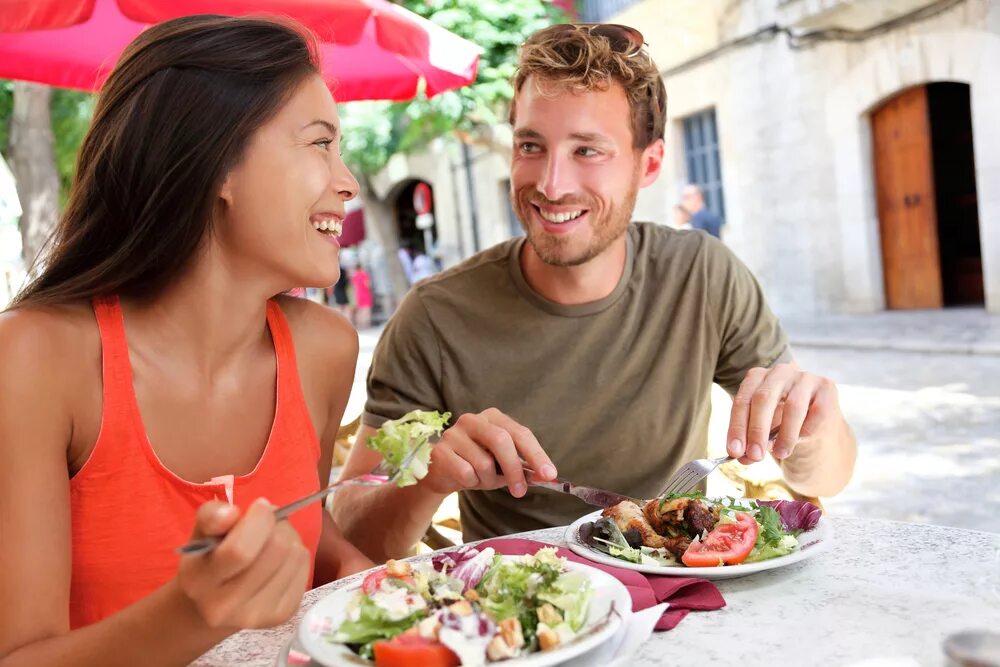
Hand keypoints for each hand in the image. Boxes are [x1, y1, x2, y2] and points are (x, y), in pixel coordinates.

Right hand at [177, 499, 310, 629]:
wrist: (215, 601)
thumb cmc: (210, 557)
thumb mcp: (202, 531)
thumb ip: (212, 516)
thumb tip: (232, 514)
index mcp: (199, 582)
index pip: (240, 550)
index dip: (259, 520)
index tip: (260, 506)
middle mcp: (225, 607)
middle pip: (276, 550)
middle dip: (277, 526)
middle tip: (267, 524)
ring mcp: (257, 616)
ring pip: (295, 555)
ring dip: (289, 538)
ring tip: (271, 541)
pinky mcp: (282, 615)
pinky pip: (304, 568)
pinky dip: (296, 555)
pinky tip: (279, 560)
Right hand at [421, 408, 556, 497]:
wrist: (440, 473)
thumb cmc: (476, 465)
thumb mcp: (502, 465)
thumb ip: (523, 468)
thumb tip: (546, 476)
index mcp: (493, 417)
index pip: (520, 433)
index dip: (536, 454)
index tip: (549, 474)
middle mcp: (473, 419)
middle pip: (502, 441)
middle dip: (515, 470)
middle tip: (520, 491)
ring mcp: (454, 433)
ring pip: (483, 462)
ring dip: (488, 480)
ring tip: (481, 480)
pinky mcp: (440, 451)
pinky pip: (466, 473)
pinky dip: (471, 483)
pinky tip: (465, 479)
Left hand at [726, 363, 842, 463]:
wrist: (814, 422)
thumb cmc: (780, 424)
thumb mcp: (763, 433)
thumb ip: (752, 443)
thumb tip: (743, 457)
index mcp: (757, 377)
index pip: (742, 400)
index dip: (737, 427)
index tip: (734, 451)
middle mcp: (779, 372)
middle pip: (763, 398)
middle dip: (757, 430)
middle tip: (755, 455)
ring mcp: (805, 377)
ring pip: (793, 406)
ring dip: (785, 435)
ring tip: (780, 454)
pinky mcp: (827, 387)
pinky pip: (817, 411)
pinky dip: (807, 429)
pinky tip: (802, 440)